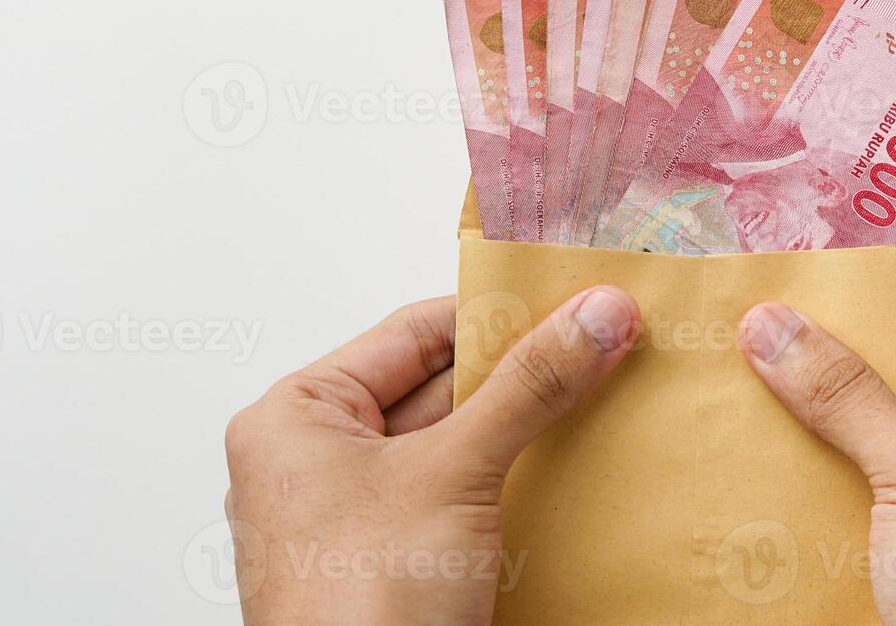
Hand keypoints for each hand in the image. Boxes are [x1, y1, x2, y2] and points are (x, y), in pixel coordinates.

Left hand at [223, 286, 639, 625]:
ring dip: (522, 429)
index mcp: (296, 418)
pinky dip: (510, 483)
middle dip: (518, 373)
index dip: (494, 313)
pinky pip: (460, 499)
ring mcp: (356, 518)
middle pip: (437, 386)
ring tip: (597, 396)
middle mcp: (316, 462)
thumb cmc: (355, 610)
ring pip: (454, 445)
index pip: (411, 333)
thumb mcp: (453, 472)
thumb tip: (593, 317)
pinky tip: (569, 467)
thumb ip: (528, 387)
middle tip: (599, 345)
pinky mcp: (395, 564)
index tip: (569, 300)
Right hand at [739, 304, 895, 625]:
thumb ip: (849, 399)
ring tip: (768, 408)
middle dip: (851, 389)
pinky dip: (843, 501)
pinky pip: (890, 521)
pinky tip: (791, 479)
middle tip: (776, 355)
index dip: (882, 332)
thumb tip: (783, 331)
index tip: (810, 314)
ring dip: (839, 445)